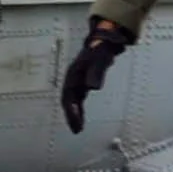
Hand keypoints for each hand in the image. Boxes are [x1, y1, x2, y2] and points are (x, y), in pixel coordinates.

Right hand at [60, 17, 136, 132]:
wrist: (104, 41)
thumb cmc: (101, 51)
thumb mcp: (100, 61)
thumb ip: (97, 73)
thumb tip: (93, 87)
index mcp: (73, 75)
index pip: (68, 97)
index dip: (71, 110)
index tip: (75, 122)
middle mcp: (72, 80)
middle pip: (68, 101)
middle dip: (71, 116)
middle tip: (76, 130)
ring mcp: (76, 81)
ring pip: (72, 102)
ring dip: (74, 115)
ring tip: (78, 129)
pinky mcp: (82, 83)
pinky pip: (77, 100)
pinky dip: (79, 110)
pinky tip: (82, 118)